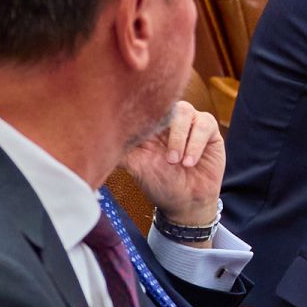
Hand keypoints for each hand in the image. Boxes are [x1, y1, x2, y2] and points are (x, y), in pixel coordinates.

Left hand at [121, 100, 224, 228]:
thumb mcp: (137, 167)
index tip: (141, 134)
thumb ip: (121, 150)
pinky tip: (190, 162)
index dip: (142, 112)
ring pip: (185, 111)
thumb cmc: (161, 185)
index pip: (144, 107)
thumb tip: (98, 138)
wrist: (188, 202)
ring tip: (177, 162)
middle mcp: (169, 121)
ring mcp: (189, 122)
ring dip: (179, 138)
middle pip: (165, 104)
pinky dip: (195, 144)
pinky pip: (204, 124)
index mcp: (149, 126)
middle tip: (167, 159)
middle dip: (165, 130)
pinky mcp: (208, 129)